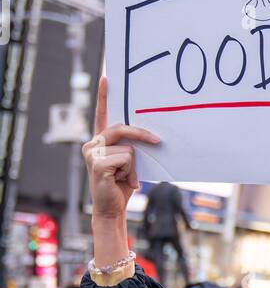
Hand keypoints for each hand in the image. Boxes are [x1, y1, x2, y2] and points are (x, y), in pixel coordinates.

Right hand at [83, 77, 159, 225]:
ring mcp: (92, 152)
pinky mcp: (96, 163)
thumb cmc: (122, 186)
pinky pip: (126, 158)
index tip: (107, 78)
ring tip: (125, 178)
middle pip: (123, 128)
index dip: (104, 96)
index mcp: (100, 141)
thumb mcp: (129, 162)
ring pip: (128, 148)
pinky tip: (121, 182)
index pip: (102, 115)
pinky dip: (130, 172)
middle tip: (159, 142)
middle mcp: (92, 143)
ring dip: (133, 166)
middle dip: (143, 136)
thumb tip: (151, 136)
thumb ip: (131, 147)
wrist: (111, 210)